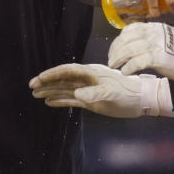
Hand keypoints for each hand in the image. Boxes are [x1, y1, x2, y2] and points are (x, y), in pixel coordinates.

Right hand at [29, 63, 166, 116]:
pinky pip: (72, 100)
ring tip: (35, 94)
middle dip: (47, 82)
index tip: (39, 78)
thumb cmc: (129, 93)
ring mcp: (88, 90)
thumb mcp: (113, 92)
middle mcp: (87, 80)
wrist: (141, 100)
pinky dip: (61, 101)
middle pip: (63, 79)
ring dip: (51, 91)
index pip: (68, 71)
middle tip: (31, 87)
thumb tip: (77, 94)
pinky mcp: (91, 101)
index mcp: (91, 73)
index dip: (52, 74)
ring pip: (66, 89)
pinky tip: (50, 102)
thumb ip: (96, 93)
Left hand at [108, 22, 173, 82]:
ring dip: (118, 58)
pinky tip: (125, 71)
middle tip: (111, 59)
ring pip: (129, 50)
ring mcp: (155, 45)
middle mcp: (153, 34)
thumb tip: (138, 42)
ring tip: (114, 66)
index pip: (131, 29)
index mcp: (155, 28)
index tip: (116, 47)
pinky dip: (129, 67)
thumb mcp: (167, 36)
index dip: (120, 38)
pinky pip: (138, 62)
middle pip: (127, 39)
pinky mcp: (158, 58)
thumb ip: (153, 36)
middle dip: (115, 50)